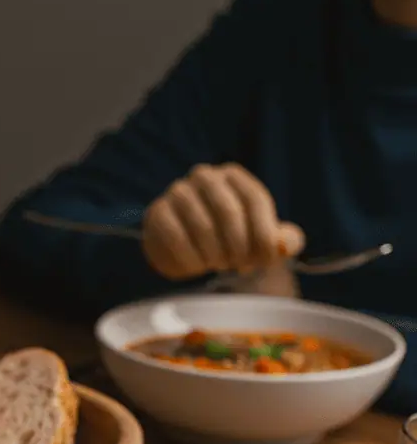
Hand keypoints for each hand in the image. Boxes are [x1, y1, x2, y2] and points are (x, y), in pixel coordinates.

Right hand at [142, 164, 305, 280]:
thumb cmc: (225, 239)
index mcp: (234, 176)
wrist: (180, 244)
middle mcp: (205, 176)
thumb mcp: (257, 238)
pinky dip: (191, 259)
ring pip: (203, 227)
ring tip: (218, 266)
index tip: (265, 262)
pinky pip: (177, 238)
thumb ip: (281, 241)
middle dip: (238, 247)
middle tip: (239, 267)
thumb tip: (285, 246)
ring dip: (215, 255)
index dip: (264, 234)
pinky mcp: (158, 212)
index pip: (255, 200)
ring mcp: (178, 192)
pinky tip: (197, 267)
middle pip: (229, 212)